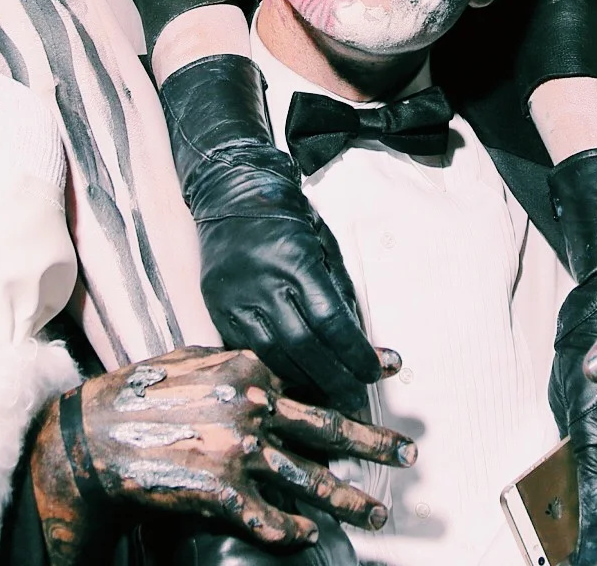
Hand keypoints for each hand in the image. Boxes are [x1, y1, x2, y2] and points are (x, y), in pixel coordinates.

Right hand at [30, 346, 413, 565]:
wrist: (94, 438)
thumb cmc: (138, 394)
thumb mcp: (191, 359)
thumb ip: (235, 363)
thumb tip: (267, 372)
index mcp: (249, 369)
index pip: (306, 388)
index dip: (341, 401)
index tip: (373, 403)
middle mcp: (253, 406)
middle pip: (326, 431)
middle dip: (374, 445)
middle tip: (409, 455)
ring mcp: (241, 450)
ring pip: (310, 481)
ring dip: (349, 502)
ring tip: (377, 514)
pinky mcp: (224, 491)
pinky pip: (272, 518)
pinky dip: (293, 531)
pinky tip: (307, 537)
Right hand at [161, 56, 393, 410]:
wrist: (230, 195)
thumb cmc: (288, 216)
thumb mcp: (324, 243)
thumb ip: (340, 292)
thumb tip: (361, 343)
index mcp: (293, 260)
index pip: (331, 320)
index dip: (357, 352)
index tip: (381, 371)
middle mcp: (260, 282)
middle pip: (301, 346)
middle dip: (335, 378)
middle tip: (358, 401)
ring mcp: (232, 299)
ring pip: (271, 356)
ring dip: (304, 384)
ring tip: (330, 400)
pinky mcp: (215, 310)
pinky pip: (245, 353)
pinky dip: (273, 373)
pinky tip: (293, 387)